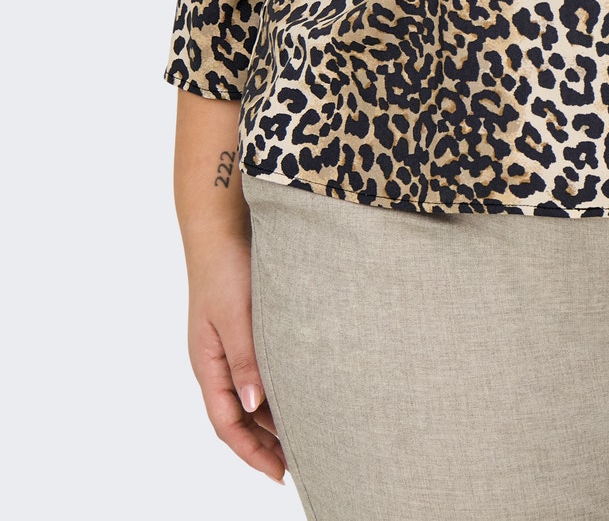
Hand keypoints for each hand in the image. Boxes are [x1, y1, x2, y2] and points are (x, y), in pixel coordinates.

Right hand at [185, 231, 285, 482]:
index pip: (226, 424)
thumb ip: (244, 359)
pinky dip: (278, 387)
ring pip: (251, 395)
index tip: (279, 474)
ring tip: (308, 433)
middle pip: (239, 416)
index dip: (252, 453)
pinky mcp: (245, 329)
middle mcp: (217, 361)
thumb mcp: (235, 315)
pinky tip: (301, 390)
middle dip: (266, 443)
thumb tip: (251, 407)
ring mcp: (230, 346)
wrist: (221, 226)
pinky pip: (260, 370)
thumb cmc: (225, 267)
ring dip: (274, 416)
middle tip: (302, 461)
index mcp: (208, 364)